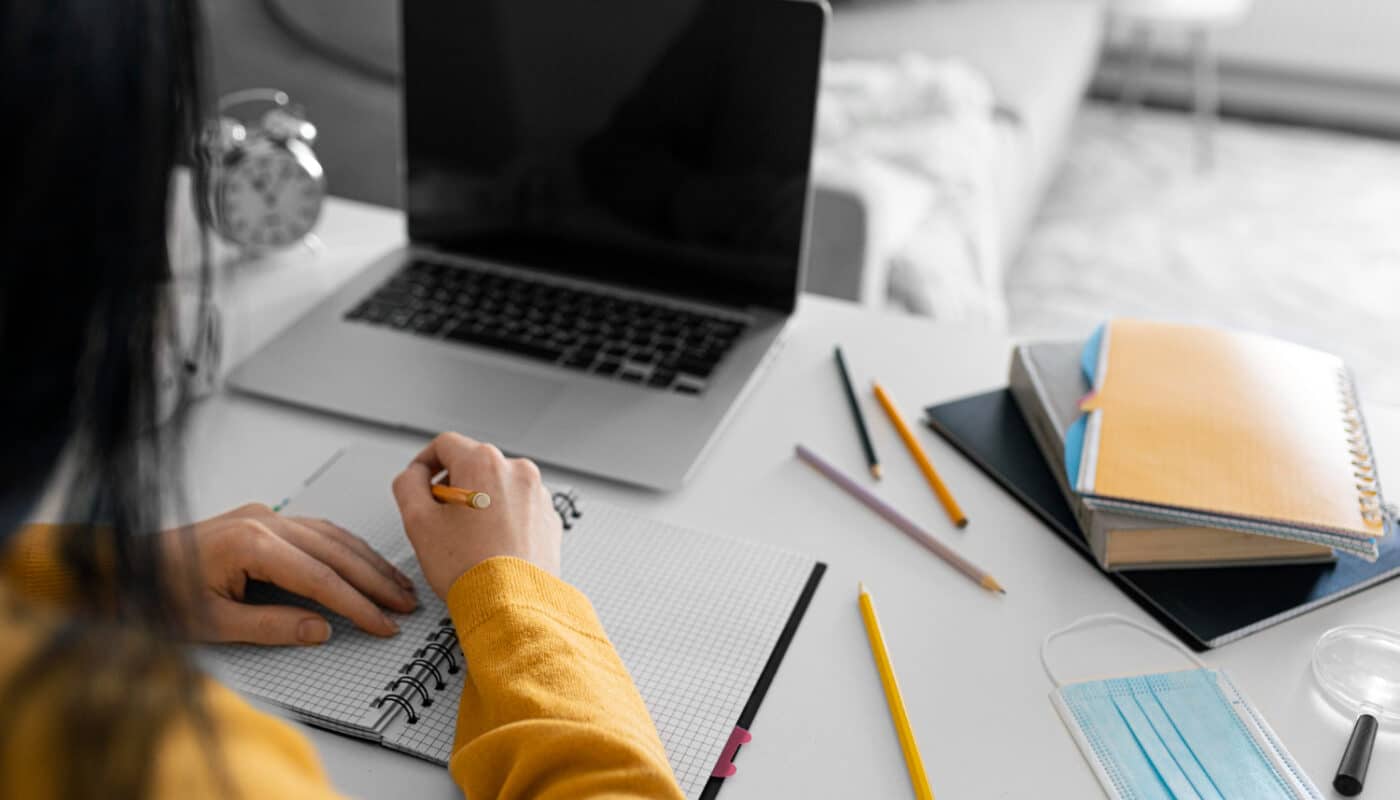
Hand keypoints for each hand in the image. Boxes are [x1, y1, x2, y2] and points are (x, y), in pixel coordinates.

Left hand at [164, 504, 418, 644]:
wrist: (121, 569)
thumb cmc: (156, 596)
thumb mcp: (212, 624)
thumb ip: (272, 625)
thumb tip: (321, 629)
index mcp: (251, 544)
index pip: (322, 578)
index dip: (359, 604)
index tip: (385, 623)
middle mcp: (263, 522)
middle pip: (336, 551)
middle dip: (376, 580)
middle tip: (406, 604)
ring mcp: (264, 515)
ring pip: (332, 535)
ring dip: (367, 561)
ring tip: (396, 585)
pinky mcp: (261, 518)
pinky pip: (316, 529)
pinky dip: (344, 547)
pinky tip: (363, 561)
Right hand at [392, 432, 561, 598]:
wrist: (512, 605)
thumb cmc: (470, 568)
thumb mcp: (418, 522)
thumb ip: (408, 485)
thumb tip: (414, 475)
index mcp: (485, 463)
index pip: (445, 445)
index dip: (425, 463)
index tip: (420, 482)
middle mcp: (517, 471)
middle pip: (474, 465)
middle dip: (453, 487)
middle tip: (441, 520)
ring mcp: (538, 495)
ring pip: (497, 487)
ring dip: (478, 504)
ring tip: (467, 539)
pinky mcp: (549, 518)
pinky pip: (518, 508)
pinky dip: (502, 519)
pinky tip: (490, 547)